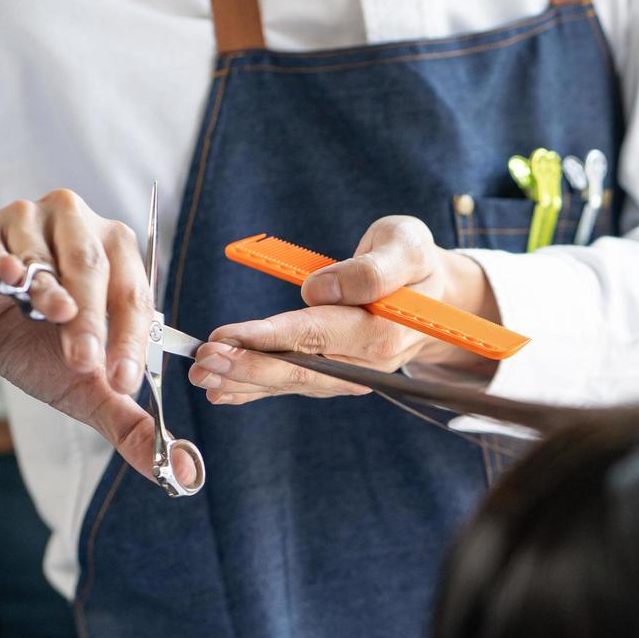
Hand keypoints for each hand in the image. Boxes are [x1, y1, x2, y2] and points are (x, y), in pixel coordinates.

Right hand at [0, 189, 197, 485]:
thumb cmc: (29, 340)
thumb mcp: (82, 386)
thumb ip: (128, 422)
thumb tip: (183, 472)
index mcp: (122, 260)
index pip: (136, 299)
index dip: (133, 340)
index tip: (124, 380)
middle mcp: (86, 229)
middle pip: (98, 272)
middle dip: (94, 322)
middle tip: (85, 364)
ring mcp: (36, 222)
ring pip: (52, 258)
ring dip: (52, 295)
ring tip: (49, 319)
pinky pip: (2, 247)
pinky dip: (8, 265)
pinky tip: (10, 278)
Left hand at [189, 216, 497, 404]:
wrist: (436, 296)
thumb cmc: (416, 263)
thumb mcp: (406, 245)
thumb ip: (371, 268)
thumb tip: (318, 290)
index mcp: (386, 329)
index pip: (319, 335)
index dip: (270, 337)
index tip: (228, 335)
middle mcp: (369, 361)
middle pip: (300, 365)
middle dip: (247, 365)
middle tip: (203, 360)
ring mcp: (354, 374)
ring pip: (293, 379)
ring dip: (245, 379)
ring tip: (202, 374)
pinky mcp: (340, 376)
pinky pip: (295, 383)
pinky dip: (257, 389)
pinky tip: (223, 392)